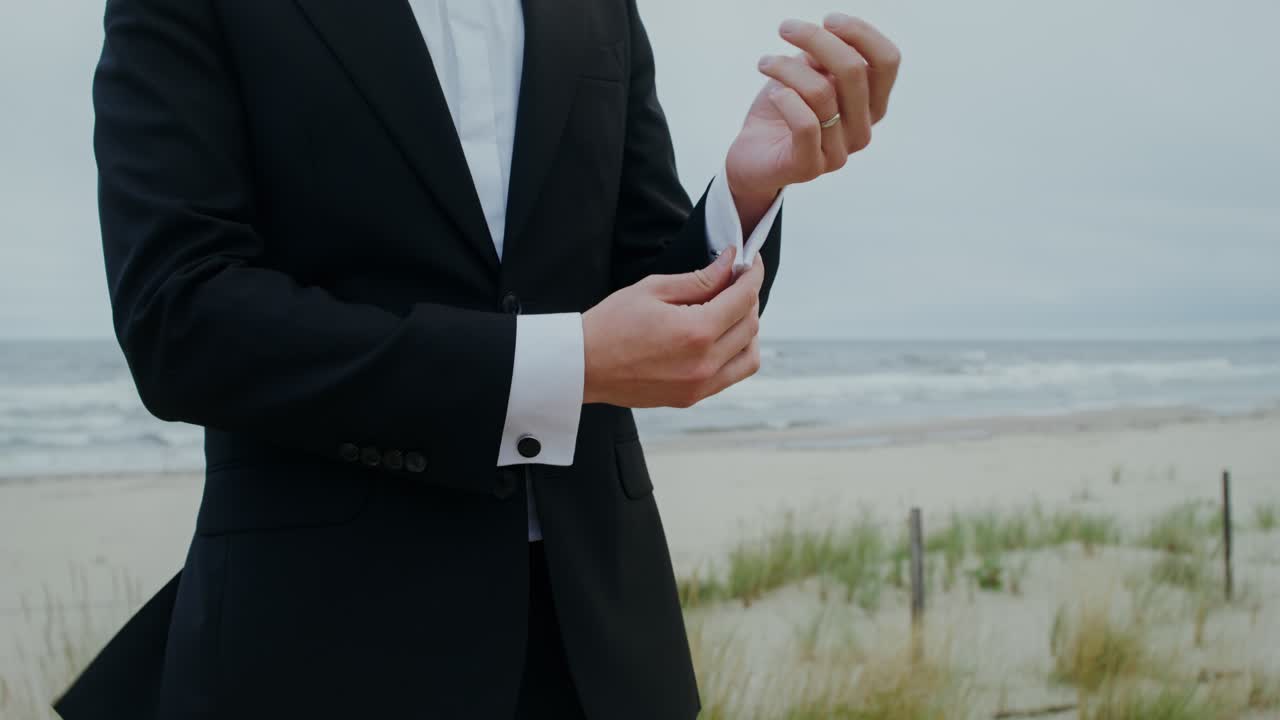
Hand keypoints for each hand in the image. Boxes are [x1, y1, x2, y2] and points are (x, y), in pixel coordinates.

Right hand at [583, 249, 764, 408]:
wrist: (582, 366)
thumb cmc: (610, 324)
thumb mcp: (653, 289)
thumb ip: (700, 278)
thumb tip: (729, 264)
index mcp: (697, 332)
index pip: (744, 298)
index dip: (752, 274)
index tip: (750, 261)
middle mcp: (705, 363)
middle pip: (750, 325)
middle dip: (748, 298)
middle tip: (734, 281)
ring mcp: (700, 385)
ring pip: (749, 356)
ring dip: (747, 330)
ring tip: (729, 311)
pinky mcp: (691, 398)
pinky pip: (731, 375)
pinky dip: (734, 353)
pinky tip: (718, 337)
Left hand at [726, 13, 900, 205]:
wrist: (753, 156)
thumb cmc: (784, 110)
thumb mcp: (807, 74)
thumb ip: (824, 58)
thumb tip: (827, 35)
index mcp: (871, 104)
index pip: (887, 62)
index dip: (861, 33)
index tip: (828, 20)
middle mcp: (862, 129)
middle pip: (853, 71)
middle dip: (816, 39)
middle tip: (786, 27)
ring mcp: (839, 152)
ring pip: (821, 93)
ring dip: (787, 67)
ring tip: (766, 62)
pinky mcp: (810, 167)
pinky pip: (805, 123)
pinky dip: (785, 99)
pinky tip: (774, 94)